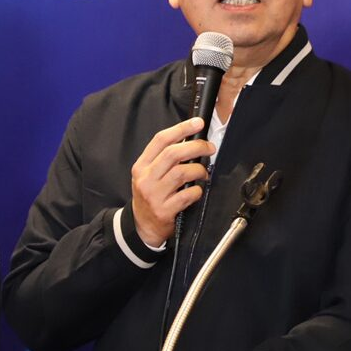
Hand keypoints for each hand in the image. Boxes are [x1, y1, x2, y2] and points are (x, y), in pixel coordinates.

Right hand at [131, 118, 215, 246]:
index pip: (161, 140)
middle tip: (209, 148)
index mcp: (141, 166)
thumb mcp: (149, 175)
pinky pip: (187, 195)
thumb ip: (164, 159)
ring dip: (198, 170)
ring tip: (203, 173)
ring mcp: (154, 195)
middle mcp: (145, 178)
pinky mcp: (164, 210)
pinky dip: (197, 191)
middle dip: (196, 146)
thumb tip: (191, 141)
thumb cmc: (150, 196)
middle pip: (173, 153)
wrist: (142, 227)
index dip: (181, 128)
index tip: (197, 123)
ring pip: (181, 172)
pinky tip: (197, 191)